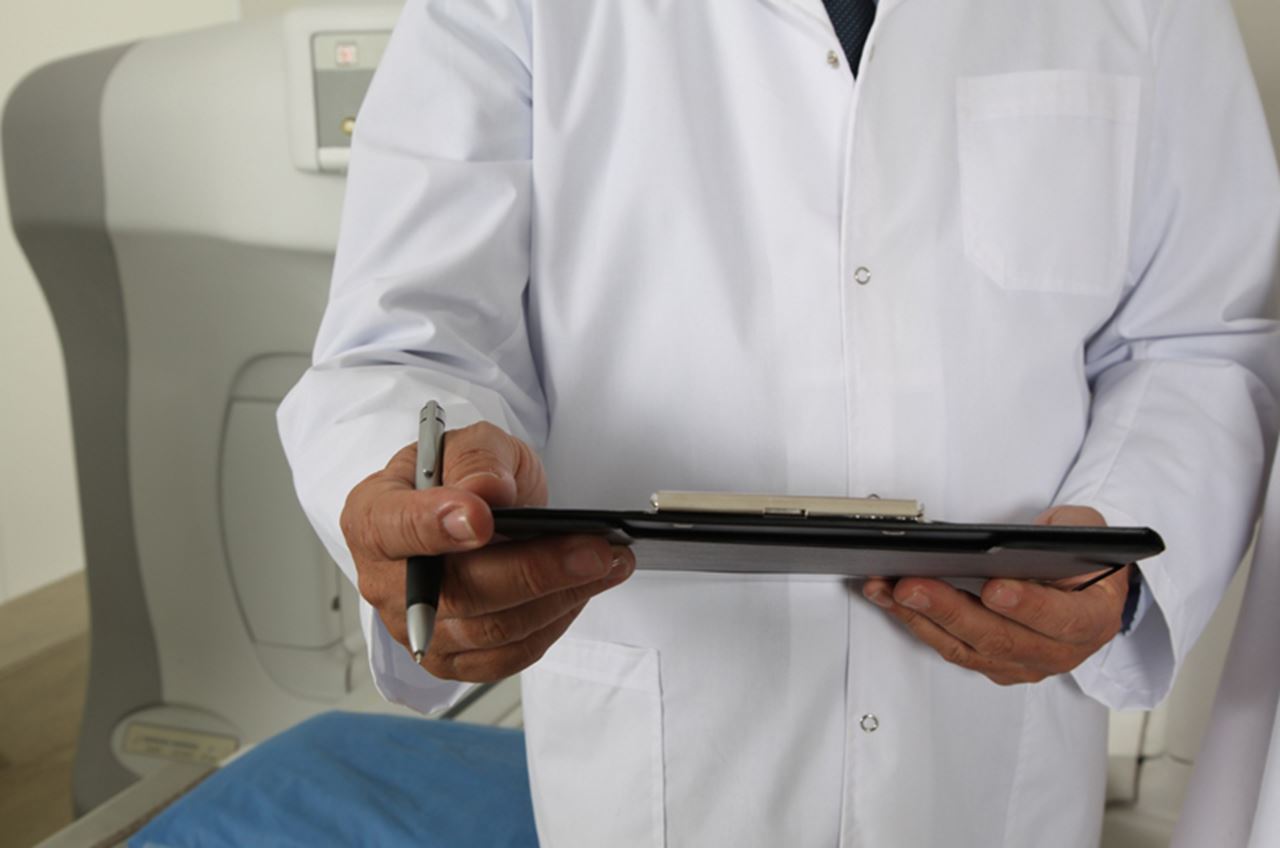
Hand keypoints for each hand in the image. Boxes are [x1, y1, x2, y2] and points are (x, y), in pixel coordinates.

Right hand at [340, 421, 635, 681]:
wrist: (476, 511)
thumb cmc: (464, 476)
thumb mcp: (472, 444)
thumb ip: (477, 459)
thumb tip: (486, 491)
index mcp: (372, 517)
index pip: (394, 528)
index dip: (436, 526)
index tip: (482, 519)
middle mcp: (386, 582)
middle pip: (456, 592)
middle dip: (533, 571)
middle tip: (594, 549)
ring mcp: (418, 629)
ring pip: (491, 629)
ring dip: (560, 598)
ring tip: (608, 562)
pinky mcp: (455, 659)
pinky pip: (508, 655)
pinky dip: (554, 623)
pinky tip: (584, 590)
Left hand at [861, 505, 1130, 685]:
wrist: (1088, 593)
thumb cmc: (1086, 560)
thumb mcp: (1090, 531)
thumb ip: (1067, 530)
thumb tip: (1021, 537)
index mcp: (1092, 620)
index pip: (1061, 619)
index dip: (1028, 606)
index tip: (994, 588)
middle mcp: (1059, 652)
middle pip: (999, 638)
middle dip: (949, 610)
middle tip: (912, 586)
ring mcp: (1023, 664)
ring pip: (966, 649)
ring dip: (920, 619)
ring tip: (887, 589)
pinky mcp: (993, 665)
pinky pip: (951, 649)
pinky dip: (918, 625)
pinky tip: (891, 601)